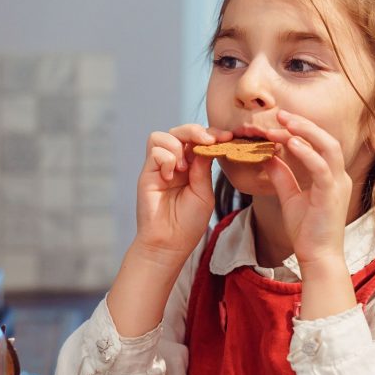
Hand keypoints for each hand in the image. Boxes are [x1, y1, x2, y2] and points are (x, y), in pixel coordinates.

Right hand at [134, 124, 232, 263]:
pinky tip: (170, 176)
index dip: (212, 134)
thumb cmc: (188, 223)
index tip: (227, 138)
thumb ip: (203, 168)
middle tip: (208, 141)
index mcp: (192, 167)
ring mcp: (160, 167)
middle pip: (180, 131)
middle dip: (196, 131)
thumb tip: (207, 143)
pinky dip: (166, 158)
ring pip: (163, 136)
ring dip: (178, 145)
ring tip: (184, 168)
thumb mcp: (204, 192)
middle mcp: (175, 164)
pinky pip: (155, 150)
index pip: (198, 140)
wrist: (169, 243)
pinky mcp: (147, 173)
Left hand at [260, 110, 352, 266]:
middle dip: (303, 124)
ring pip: (328, 147)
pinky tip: (290, 143)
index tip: (278, 123)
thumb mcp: (290, 197)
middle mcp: (339, 176)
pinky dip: (307, 152)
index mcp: (331, 176)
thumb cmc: (307, 231)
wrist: (318, 257)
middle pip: (326, 139)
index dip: (300, 130)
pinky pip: (322, 167)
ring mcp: (338, 184)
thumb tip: (268, 156)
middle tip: (280, 114)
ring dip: (306, 132)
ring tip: (284, 122)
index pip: (318, 144)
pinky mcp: (331, 195)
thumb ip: (282, 176)